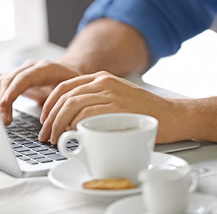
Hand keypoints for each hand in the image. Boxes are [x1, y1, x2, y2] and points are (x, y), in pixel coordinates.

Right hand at [0, 59, 79, 124]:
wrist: (67, 73)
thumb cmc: (70, 83)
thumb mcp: (72, 91)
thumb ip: (64, 102)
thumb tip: (56, 121)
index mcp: (45, 69)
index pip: (23, 78)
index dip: (12, 91)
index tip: (5, 106)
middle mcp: (30, 67)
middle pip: (8, 80)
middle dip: (2, 102)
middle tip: (4, 122)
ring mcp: (20, 71)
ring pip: (0, 81)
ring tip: (1, 119)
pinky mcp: (14, 77)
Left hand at [39, 71, 173, 143]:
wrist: (173, 115)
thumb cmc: (145, 112)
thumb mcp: (117, 98)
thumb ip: (96, 102)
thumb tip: (70, 120)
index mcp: (101, 78)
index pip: (64, 86)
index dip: (49, 103)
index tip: (44, 118)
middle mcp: (103, 82)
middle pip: (64, 97)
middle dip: (49, 117)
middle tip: (45, 133)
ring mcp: (110, 93)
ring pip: (71, 105)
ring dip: (57, 124)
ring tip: (54, 138)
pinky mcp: (117, 107)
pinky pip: (86, 115)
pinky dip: (74, 126)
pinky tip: (71, 135)